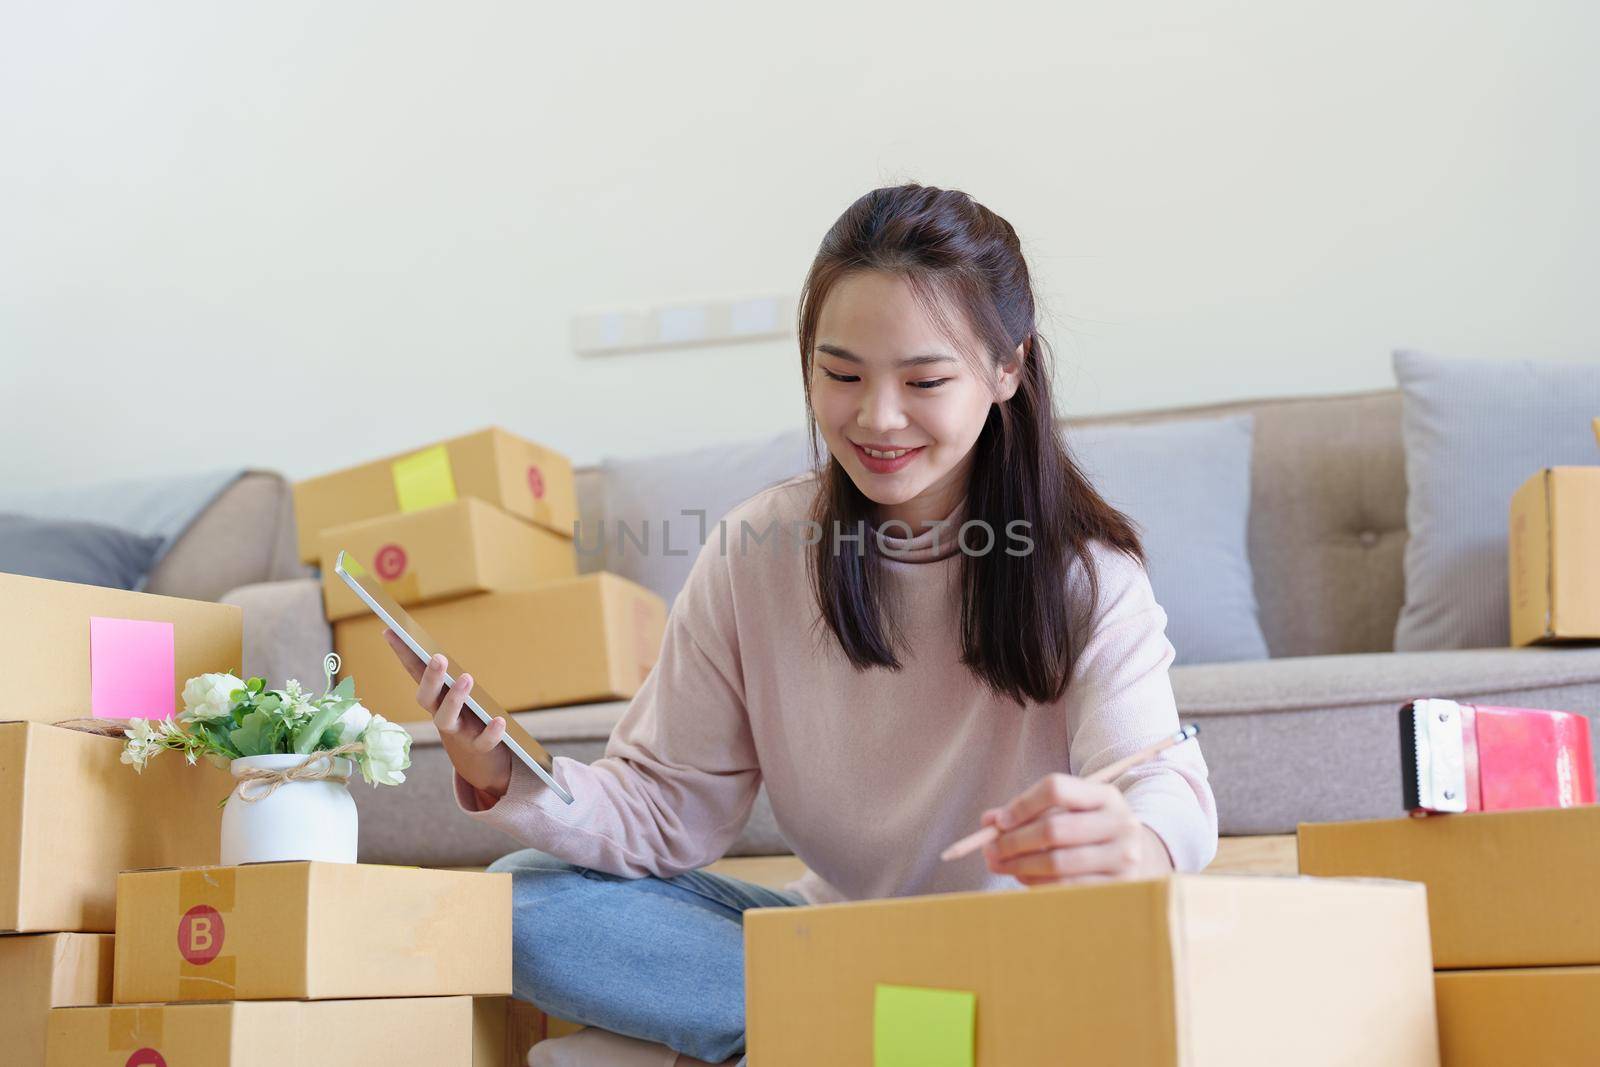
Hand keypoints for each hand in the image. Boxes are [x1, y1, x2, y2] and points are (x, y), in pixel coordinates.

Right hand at [383, 630, 511, 802]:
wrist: (479, 764)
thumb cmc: (468, 719)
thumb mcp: (457, 696)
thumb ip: (449, 677)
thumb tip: (435, 650)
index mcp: (435, 698)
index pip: (414, 673)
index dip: (402, 653)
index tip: (391, 629)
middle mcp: (440, 715)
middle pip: (427, 698)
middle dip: (430, 678)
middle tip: (438, 657)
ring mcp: (458, 732)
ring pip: (447, 719)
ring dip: (454, 699)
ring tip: (466, 678)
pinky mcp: (479, 748)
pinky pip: (483, 742)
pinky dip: (490, 732)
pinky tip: (500, 719)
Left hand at [979, 772, 1173, 885]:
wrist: (1141, 860)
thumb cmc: (1091, 832)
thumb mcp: (1069, 812)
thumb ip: (1029, 811)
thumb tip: (988, 822)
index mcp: (1106, 795)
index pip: (1056, 787)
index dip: (1021, 804)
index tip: (998, 821)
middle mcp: (1121, 823)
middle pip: (1053, 829)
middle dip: (1013, 841)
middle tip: (989, 850)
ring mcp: (1123, 857)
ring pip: (1057, 863)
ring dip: (1020, 866)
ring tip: (1000, 864)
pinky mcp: (1119, 887)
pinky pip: (1066, 887)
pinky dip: (1037, 884)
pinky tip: (1024, 878)